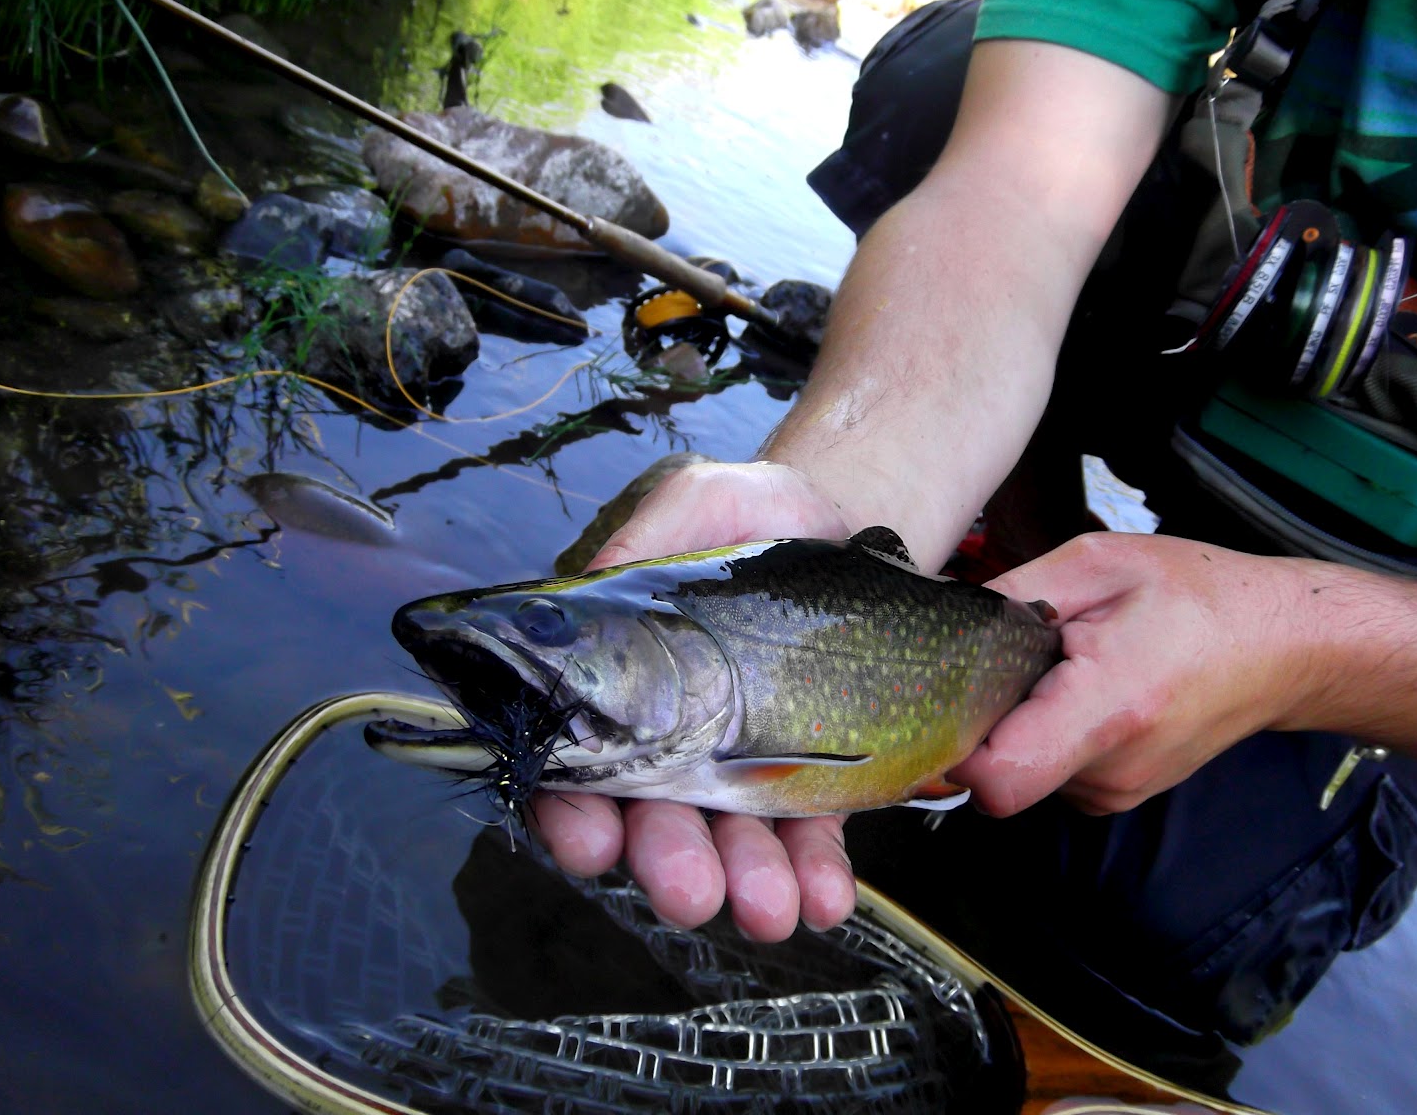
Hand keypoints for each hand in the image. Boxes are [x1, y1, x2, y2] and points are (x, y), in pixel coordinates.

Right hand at [530, 460, 860, 940]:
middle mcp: (670, 742)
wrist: (843, 519)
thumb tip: (588, 586)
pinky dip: (816, 871)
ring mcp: (742, 767)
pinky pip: (809, 833)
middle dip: (670, 862)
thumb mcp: (691, 506)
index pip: (575, 763)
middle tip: (691, 892)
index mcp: (617, 684)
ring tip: (770, 911)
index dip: (573, 809)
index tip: (590, 839)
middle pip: (657, 822)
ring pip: (734, 844)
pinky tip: (826, 897)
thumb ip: (640, 547)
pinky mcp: (812, 773)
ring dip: (747, 882)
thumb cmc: (748, 509)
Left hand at [951, 532, 1322, 815]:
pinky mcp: (1115, 795)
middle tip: (1028, 657)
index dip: (954, 742)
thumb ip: (1011, 593)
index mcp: (1107, 710)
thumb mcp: (1097, 563)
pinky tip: (1084, 689)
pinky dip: (1048, 732)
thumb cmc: (1199, 597)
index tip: (954, 693)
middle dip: (990, 714)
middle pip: (996, 770)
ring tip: (1070, 666)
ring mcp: (1114, 793)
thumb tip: (944, 618)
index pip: (996, 778)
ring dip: (1023, 720)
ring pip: (1020, 769)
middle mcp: (1109, 771)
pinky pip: (1049, 770)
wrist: (1282, 647)